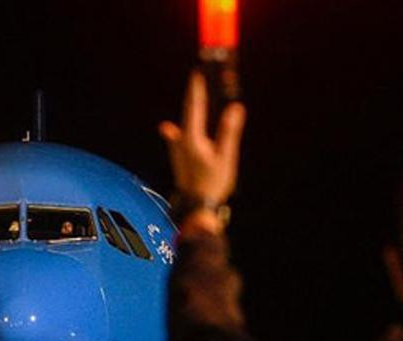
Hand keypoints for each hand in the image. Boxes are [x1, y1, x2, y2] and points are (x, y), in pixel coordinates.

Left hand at [159, 71, 245, 209]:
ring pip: (182, 123)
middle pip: (187, 111)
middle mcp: (181, 141)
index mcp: (192, 138)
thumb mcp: (225, 157)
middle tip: (197, 78)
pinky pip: (178, 137)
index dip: (196, 88)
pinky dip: (179, 128)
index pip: (194, 106)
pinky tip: (168, 128)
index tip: (197, 71)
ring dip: (189, 109)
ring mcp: (177, 150)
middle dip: (193, 94)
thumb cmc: (211, 184)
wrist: (195, 207)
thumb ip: (228, 131)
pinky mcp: (178, 158)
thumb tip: (235, 108)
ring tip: (191, 96)